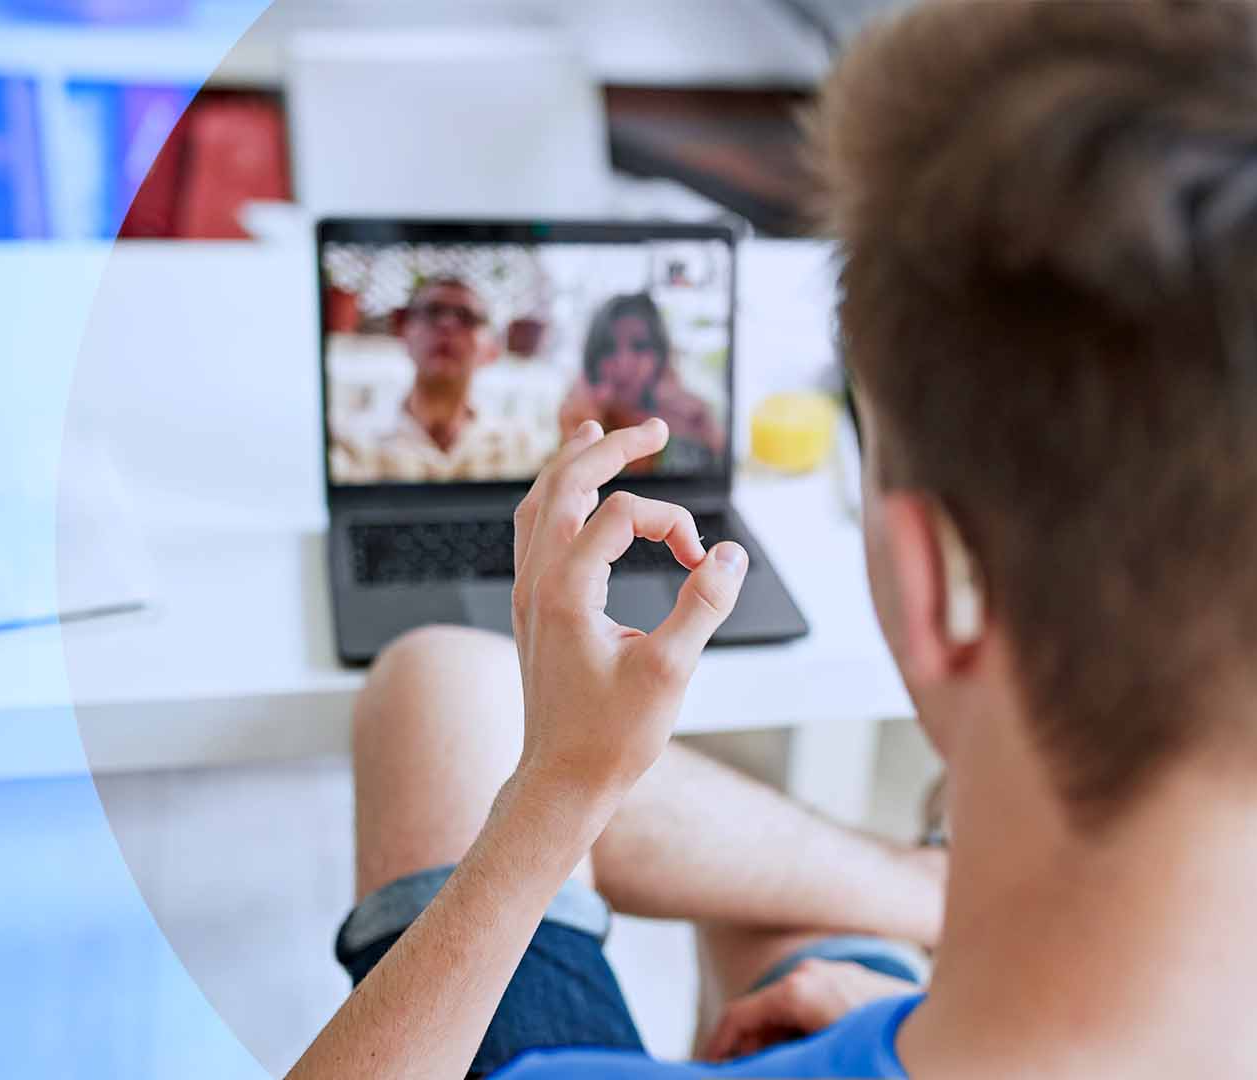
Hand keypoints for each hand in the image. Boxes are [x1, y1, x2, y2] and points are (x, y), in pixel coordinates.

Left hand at [509, 418, 748, 797]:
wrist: (561, 781)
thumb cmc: (612, 736)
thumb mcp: (670, 671)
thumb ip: (703, 604)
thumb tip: (729, 553)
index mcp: (565, 590)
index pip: (620, 514)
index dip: (671, 523)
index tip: (702, 562)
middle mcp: (537, 581)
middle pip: (566, 484)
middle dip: (611, 449)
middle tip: (654, 428)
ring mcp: (527, 593)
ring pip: (539, 502)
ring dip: (572, 464)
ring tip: (596, 434)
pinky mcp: (530, 607)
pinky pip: (532, 530)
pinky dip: (554, 498)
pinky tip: (574, 496)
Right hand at [701, 959, 920, 1061]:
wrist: (937, 1029)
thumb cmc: (876, 1048)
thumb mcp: (817, 1059)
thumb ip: (777, 1063)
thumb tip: (751, 1069)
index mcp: (796, 991)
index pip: (737, 1016)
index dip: (717, 1047)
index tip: (708, 1072)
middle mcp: (809, 974)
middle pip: (760, 1015)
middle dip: (749, 1050)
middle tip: (748, 1076)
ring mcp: (830, 974)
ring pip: (784, 1012)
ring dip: (776, 1044)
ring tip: (786, 1066)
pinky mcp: (849, 981)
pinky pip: (808, 1007)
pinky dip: (799, 1033)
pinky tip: (810, 1056)